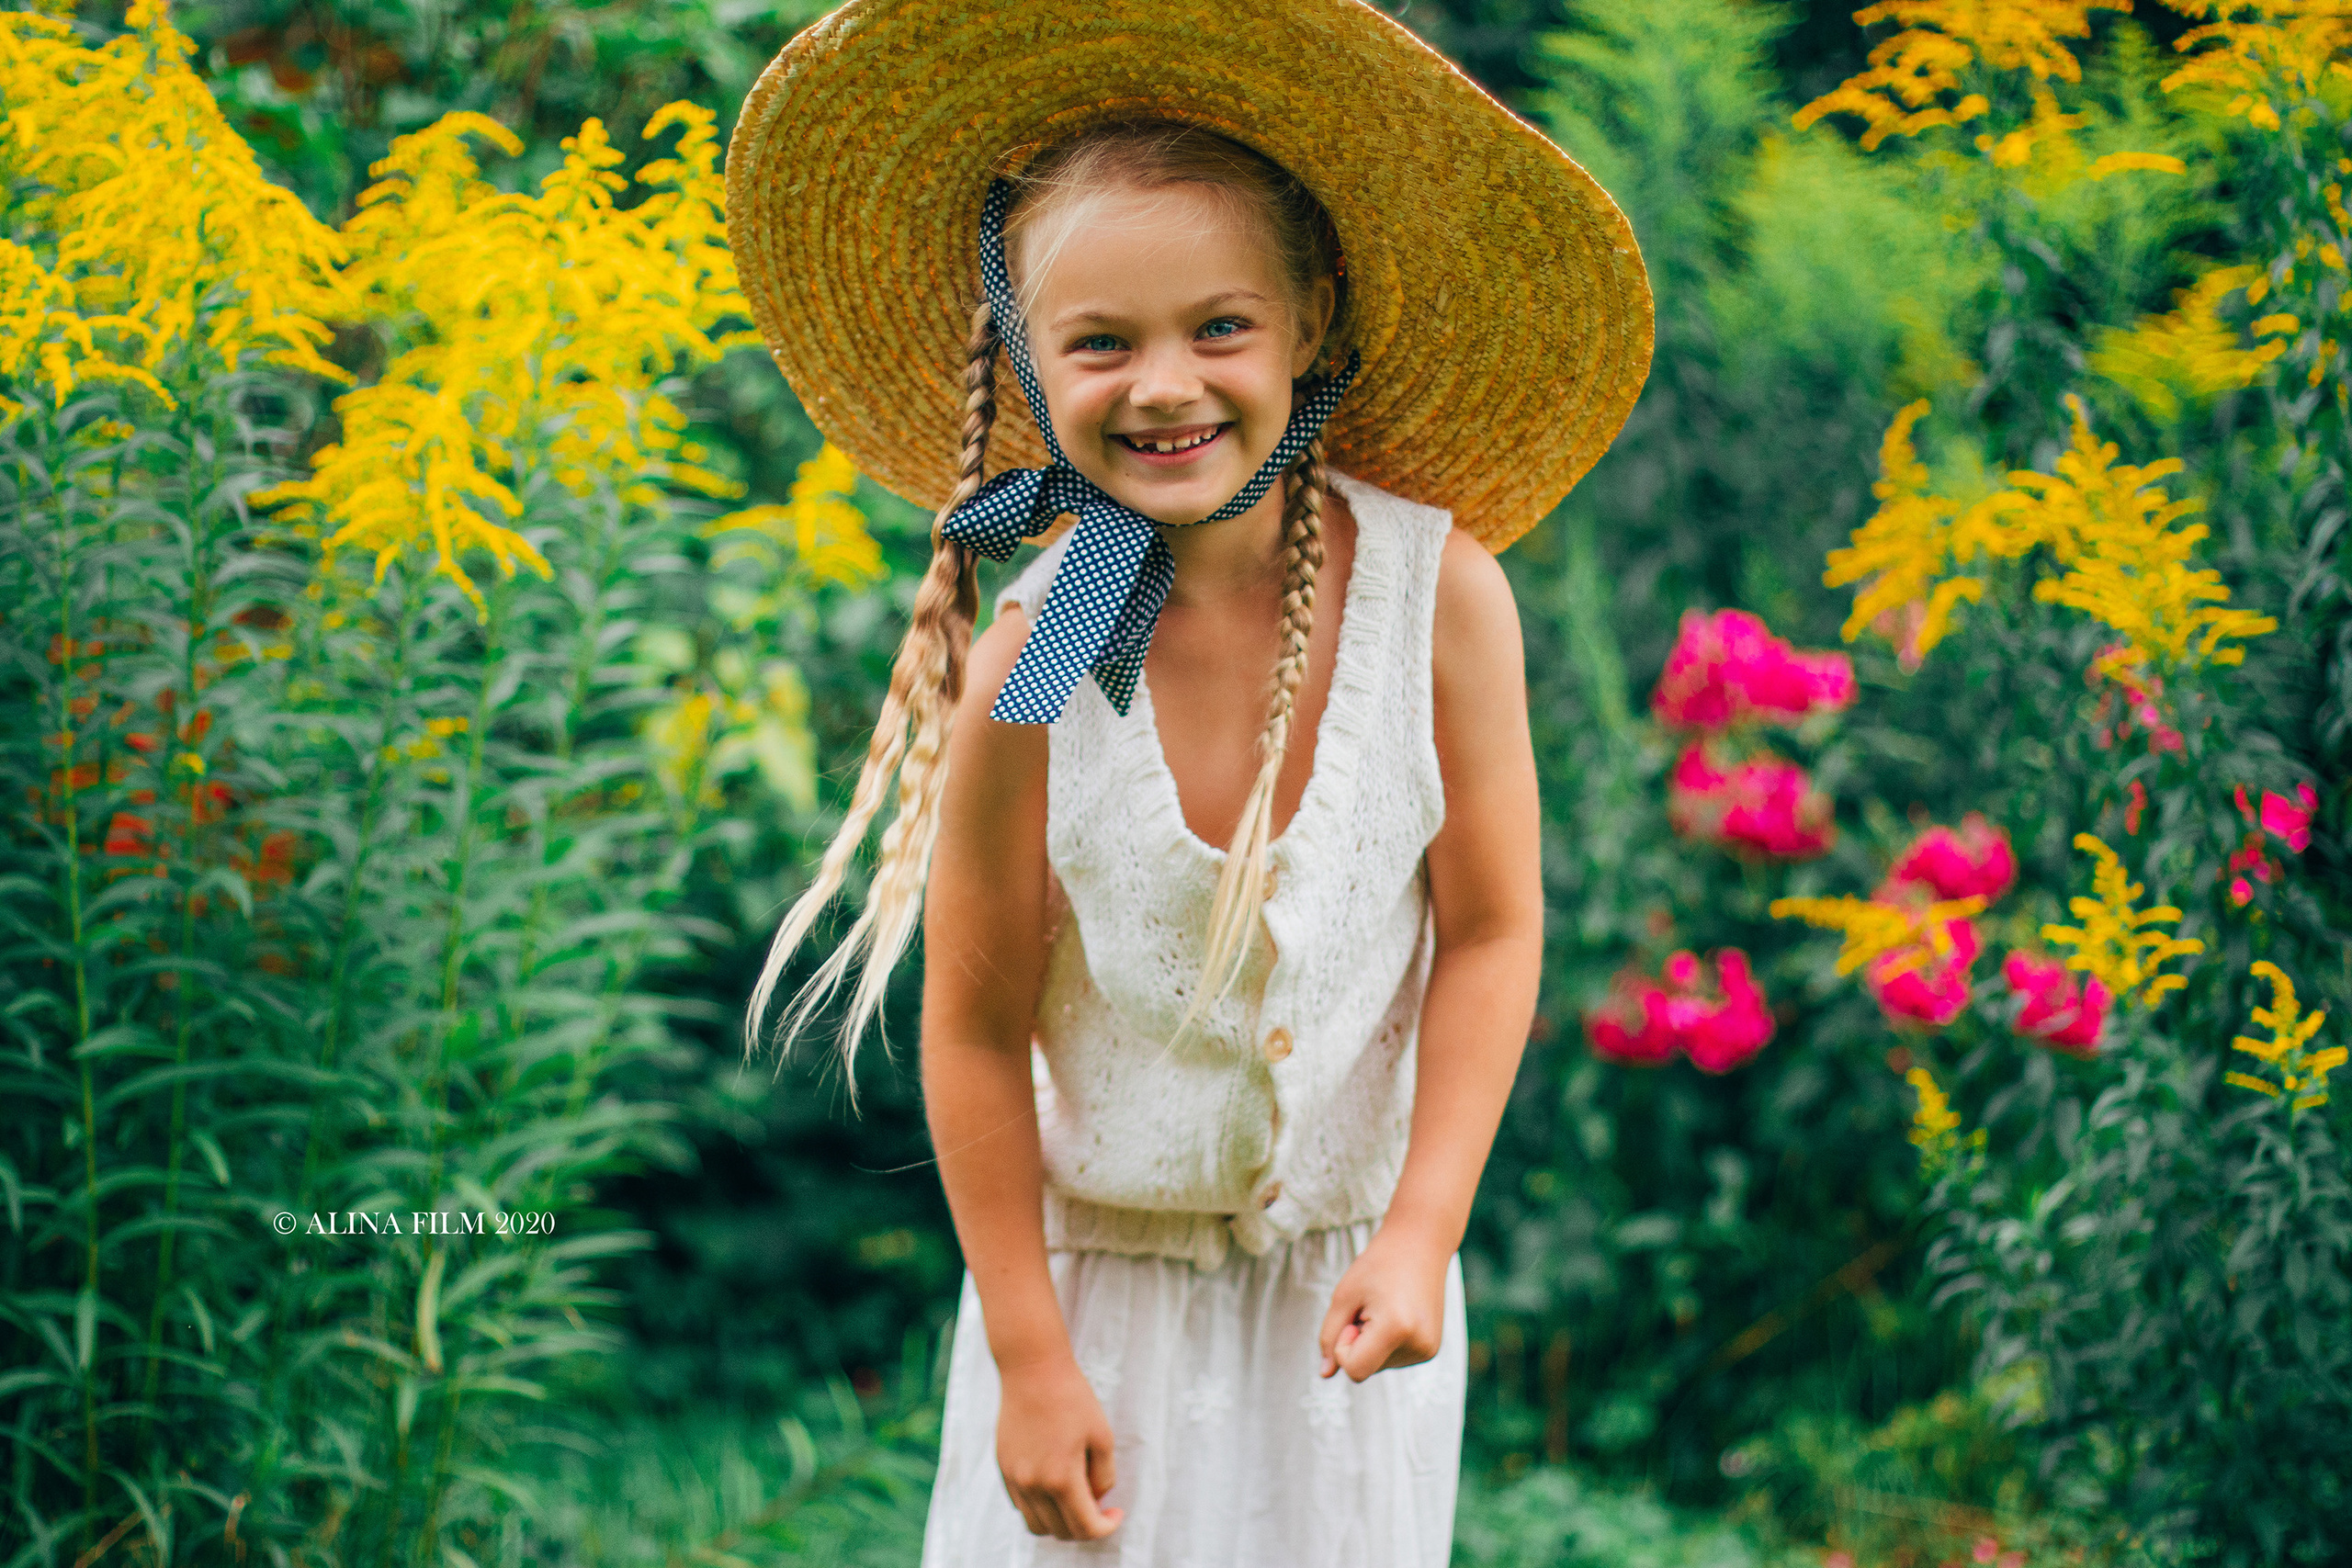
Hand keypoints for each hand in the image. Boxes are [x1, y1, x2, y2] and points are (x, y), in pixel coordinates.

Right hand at [995, 1351, 1123, 1540]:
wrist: (1032, 1369)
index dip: (1106, 1527)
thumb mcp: (1102, 1436)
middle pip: (1060, 1532)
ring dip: (1059, 1522)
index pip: (1085, 1528)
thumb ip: (1103, 1476)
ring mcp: (1013, 1478)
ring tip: (1075, 1497)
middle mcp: (1032, 1485)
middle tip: (1099, 1505)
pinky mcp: (1002, 1467)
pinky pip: (1020, 1505)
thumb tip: (1097, 1499)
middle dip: (1084, 1527)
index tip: (1116, 1513)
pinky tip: (1053, 1483)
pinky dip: (1039, 1506)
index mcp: (1061, 1479)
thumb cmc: (1072, 1398)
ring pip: (1036, 1525)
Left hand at [1318, 1228, 1449, 1381]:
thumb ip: (1330, 1336)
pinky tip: (1396, 1313)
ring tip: (1386, 1306)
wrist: (1420, 1243)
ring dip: (1372, 1341)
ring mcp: (1428, 1350)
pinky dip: (1385, 1341)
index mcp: (1397, 1329)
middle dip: (1358, 1341)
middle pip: (1366, 1368)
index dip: (1343, 1346)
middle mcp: (1419, 1345)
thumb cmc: (1378, 1264)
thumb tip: (1325, 1374)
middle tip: (1371, 1305)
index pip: (1355, 1370)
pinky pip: (1393, 1358)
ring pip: (1378, 1365)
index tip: (1352, 1316)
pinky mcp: (1431, 1349)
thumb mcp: (1344, 1295)